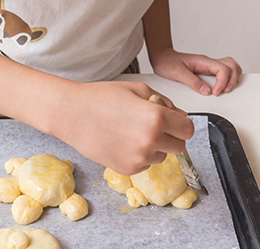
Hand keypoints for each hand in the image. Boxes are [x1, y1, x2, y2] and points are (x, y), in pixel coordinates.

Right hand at [49, 81, 193, 174]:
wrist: (71, 113)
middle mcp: (150, 140)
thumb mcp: (137, 89)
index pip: (187, 130)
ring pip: (162, 156)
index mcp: (156, 118)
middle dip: (171, 136)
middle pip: (180, 146)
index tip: (175, 121)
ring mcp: (139, 158)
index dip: (181, 124)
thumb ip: (164, 101)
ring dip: (155, 147)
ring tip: (133, 131)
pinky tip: (123, 141)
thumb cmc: (100, 98)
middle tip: (155, 126)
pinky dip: (140, 155)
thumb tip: (179, 115)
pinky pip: (145, 164)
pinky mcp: (127, 169)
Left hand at [149, 48, 241, 95]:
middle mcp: (208, 62)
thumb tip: (206, 91)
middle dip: (232, 79)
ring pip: (230, 66)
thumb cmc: (167, 62)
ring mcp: (208, 65)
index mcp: (203, 61)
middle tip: (224, 91)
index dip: (222, 82)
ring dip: (233, 77)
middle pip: (231, 65)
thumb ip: (192, 82)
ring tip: (226, 88)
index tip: (215, 93)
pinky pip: (223, 71)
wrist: (161, 57)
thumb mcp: (177, 73)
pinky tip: (222, 85)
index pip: (222, 68)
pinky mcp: (206, 70)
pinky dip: (228, 77)